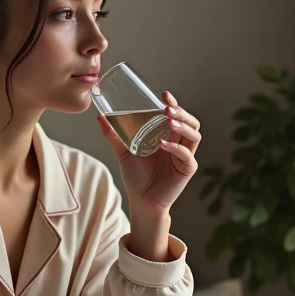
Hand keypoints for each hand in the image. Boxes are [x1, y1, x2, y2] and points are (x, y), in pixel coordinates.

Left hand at [96, 91, 201, 217]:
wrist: (141, 201)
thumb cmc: (136, 177)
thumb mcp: (123, 152)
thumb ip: (114, 135)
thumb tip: (100, 117)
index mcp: (168, 135)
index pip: (176, 115)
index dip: (173, 103)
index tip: (164, 94)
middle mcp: (179, 143)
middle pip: (190, 121)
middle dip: (181, 112)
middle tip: (168, 108)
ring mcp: (184, 156)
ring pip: (194, 135)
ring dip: (183, 126)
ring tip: (169, 121)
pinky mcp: (186, 169)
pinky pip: (186, 155)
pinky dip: (176, 147)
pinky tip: (163, 144)